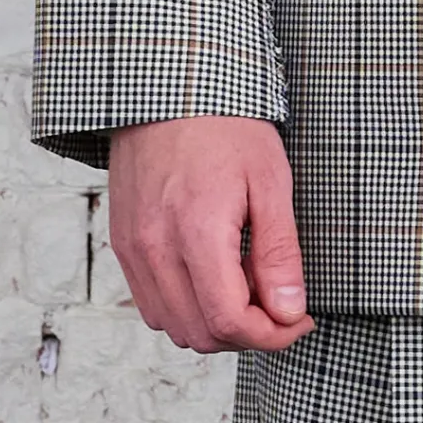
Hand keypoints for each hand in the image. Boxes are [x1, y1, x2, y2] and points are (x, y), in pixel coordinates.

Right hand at [107, 115, 316, 353]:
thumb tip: (289, 312)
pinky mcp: (123, 244)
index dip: (271, 335)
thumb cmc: (226, 124)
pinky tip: (214, 276)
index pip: (229, 322)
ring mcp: (133, 249)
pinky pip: (152, 304)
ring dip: (215, 325)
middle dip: (247, 334)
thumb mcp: (271, 180)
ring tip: (248, 285)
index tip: (299, 319)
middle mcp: (155, 249)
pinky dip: (185, 308)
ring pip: (173, 327)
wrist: (172, 87)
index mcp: (196, 231)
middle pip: (200, 335)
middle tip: (279, 303)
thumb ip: (278, 252)